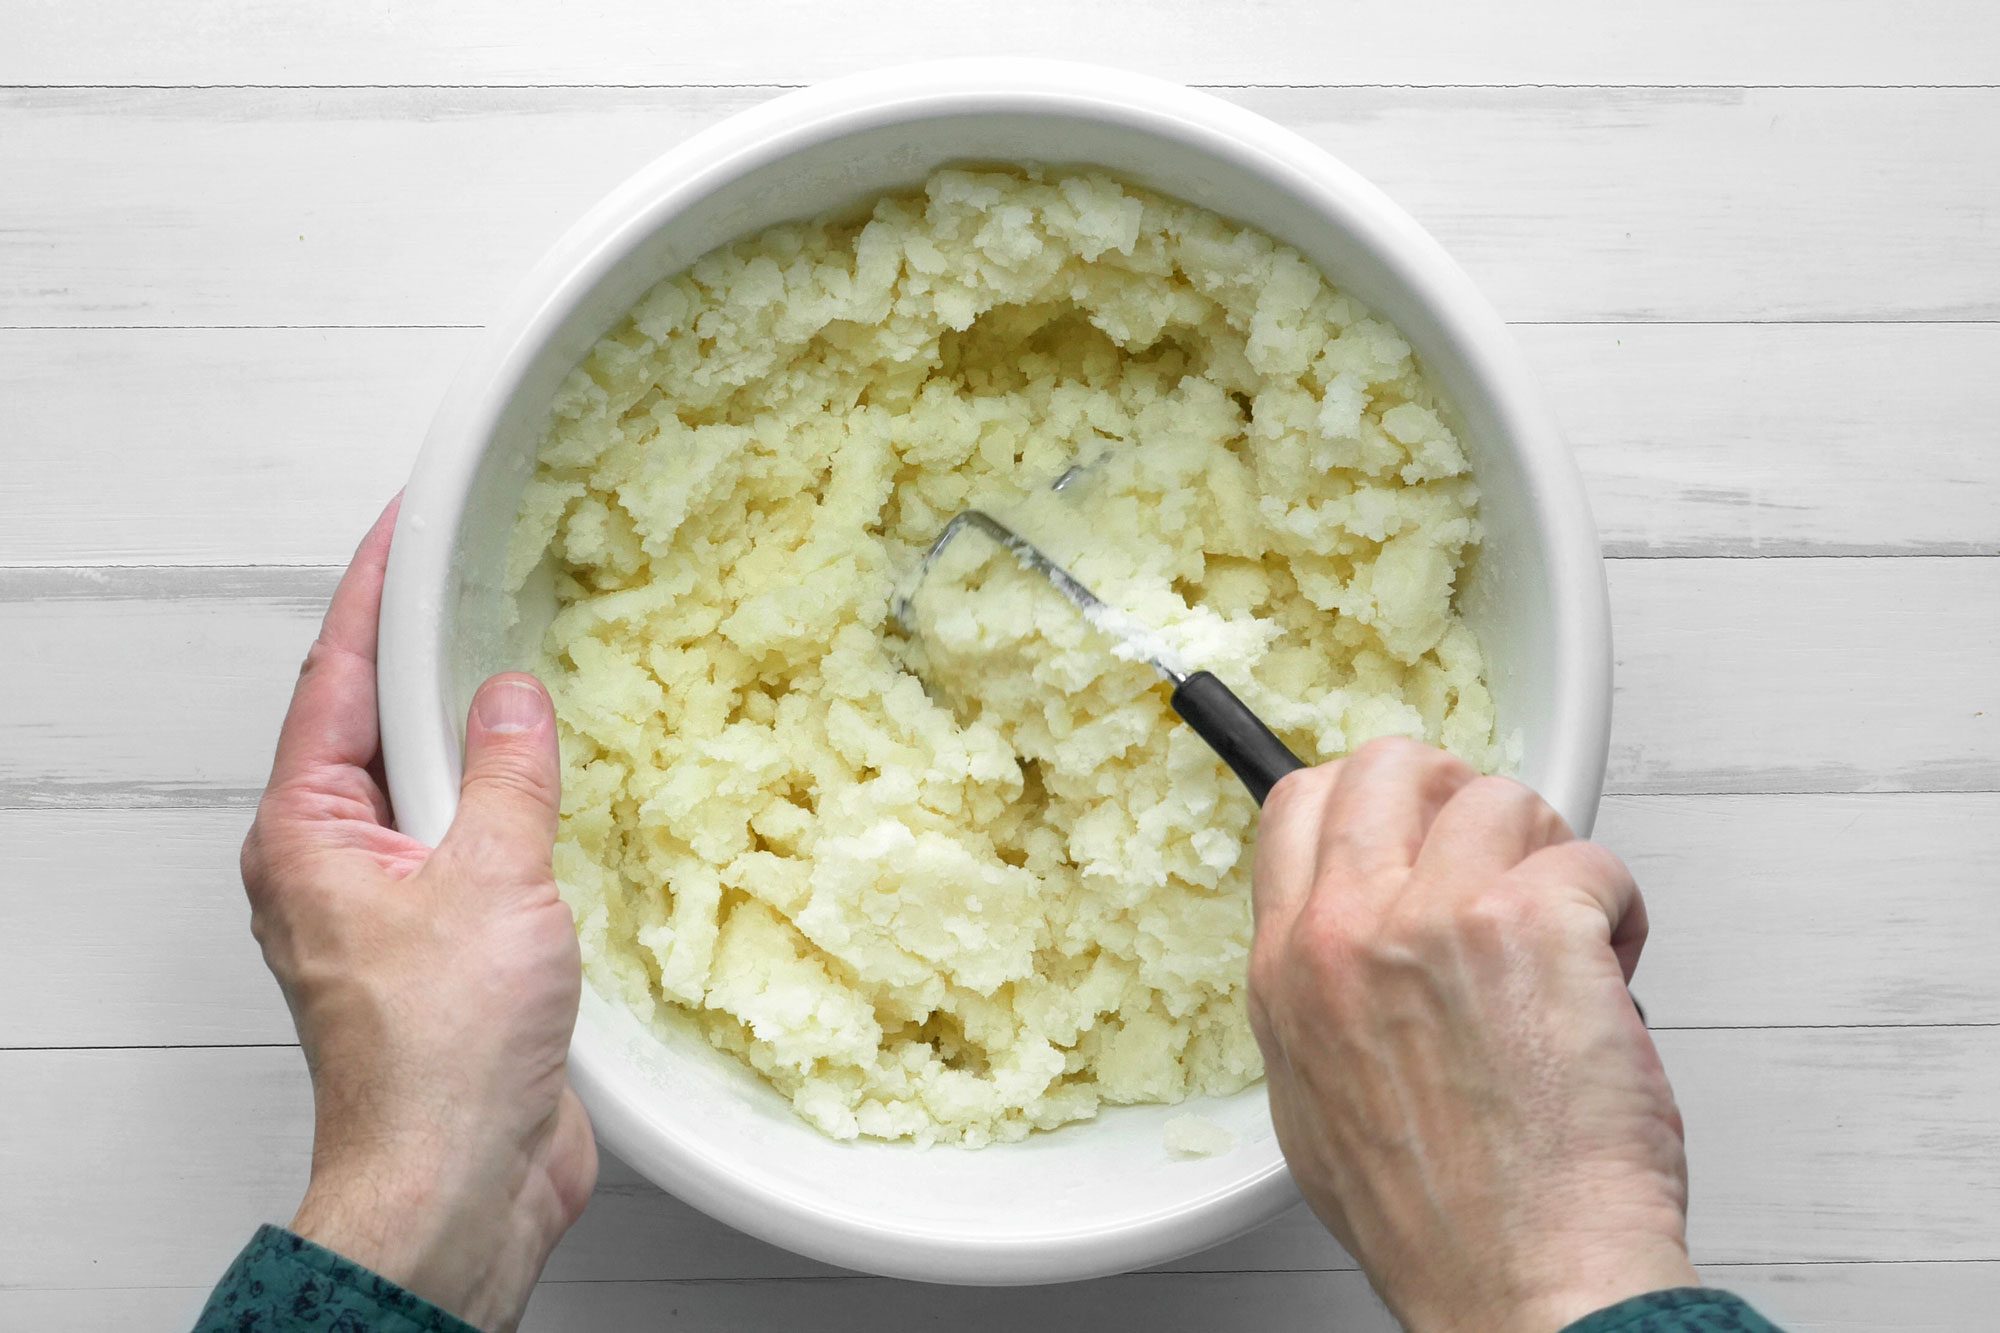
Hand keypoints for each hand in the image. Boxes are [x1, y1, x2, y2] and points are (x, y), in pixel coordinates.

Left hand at [240, 500, 596, 1331]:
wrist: (461, 1181)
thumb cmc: (443, 1053)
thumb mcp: (491, 881)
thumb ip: (507, 774)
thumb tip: (510, 695)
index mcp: (308, 833)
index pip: (334, 678)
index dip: (372, 594)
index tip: (403, 526)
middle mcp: (333, 864)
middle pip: (374, 726)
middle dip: (423, 654)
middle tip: (476, 574)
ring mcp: (385, 908)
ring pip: (429, 789)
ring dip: (473, 734)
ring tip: (524, 661)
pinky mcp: (443, 949)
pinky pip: (473, 845)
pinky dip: (510, 804)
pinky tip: (558, 784)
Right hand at [1249, 738, 1694, 1332]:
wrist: (1525, 1285)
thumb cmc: (1442, 1224)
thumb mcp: (1313, 1104)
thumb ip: (1319, 999)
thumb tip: (1355, 939)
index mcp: (1287, 969)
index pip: (1296, 805)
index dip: (1369, 798)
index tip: (1413, 820)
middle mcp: (1347, 930)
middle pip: (1392, 765)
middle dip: (1461, 795)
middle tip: (1502, 853)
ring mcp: (1435, 919)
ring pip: (1505, 800)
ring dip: (1552, 862)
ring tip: (1569, 939)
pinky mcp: (1532, 925)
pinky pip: (1593, 861)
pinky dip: (1618, 911)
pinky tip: (1611, 972)